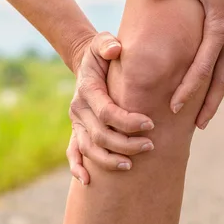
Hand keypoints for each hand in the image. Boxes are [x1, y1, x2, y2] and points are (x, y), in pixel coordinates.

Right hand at [67, 32, 154, 184]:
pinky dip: (77, 167)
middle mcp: (78, 108)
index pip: (106, 111)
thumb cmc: (102, 52)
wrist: (87, 63)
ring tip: (129, 165)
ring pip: (88, 147)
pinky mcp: (77, 130)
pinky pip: (72, 152)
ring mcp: (76, 122)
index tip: (150, 123)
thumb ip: (108, 43)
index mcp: (87, 89)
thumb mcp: (103, 41)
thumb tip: (114, 50)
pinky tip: (88, 182)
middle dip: (125, 143)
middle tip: (150, 146)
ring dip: (107, 159)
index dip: (127, 121)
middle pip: (99, 134)